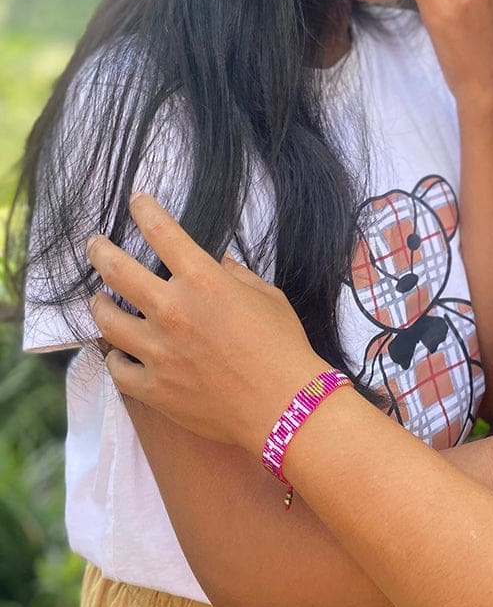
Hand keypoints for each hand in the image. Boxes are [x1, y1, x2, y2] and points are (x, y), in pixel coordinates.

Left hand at [87, 194, 328, 455]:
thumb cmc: (283, 345)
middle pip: (117, 272)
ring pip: (107, 321)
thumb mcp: (268, 297)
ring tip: (99, 300)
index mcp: (203, 281)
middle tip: (95, 245)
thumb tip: (219, 264)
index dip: (145, 211)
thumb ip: (237, 276)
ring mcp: (157, 351)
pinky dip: (117, 356)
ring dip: (100, 305)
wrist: (283, 404)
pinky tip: (119, 352)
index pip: (163, 233)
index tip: (137, 201)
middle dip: (101, 251)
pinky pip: (118, 368)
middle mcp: (172, 310)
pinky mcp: (153, 387)